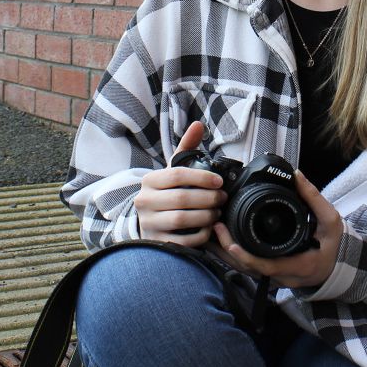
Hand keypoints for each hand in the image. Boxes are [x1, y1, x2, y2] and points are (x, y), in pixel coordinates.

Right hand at [134, 122, 225, 246]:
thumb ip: (186, 148)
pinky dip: (200, 235)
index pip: (177, 174)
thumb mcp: (173, 170)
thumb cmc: (167, 193)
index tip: (219, 181)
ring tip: (217, 213)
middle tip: (222, 198)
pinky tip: (208, 229)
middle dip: (208, 198)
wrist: (150, 221)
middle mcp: (144, 201)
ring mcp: (148, 223)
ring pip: (182, 219)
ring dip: (206, 216)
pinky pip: (183, 240)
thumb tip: (199, 125)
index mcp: (149, 181)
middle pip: (182, 198)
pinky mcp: (157, 241)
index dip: (201, 177)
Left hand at [212, 169, 343, 288]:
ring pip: (245, 270)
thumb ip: (314, 198)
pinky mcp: (271, 274)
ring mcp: (275, 278)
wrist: (340, 266)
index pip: (267, 266)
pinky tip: (222, 240)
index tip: (231, 243)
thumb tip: (297, 175)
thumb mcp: (331, 221)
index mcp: (298, 265)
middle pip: (248, 269)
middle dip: (227, 252)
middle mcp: (283, 276)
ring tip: (212, 232)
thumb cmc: (336, 245)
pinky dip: (234, 255)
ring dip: (226, 254)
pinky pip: (248, 268)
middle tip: (215, 227)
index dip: (247, 257)